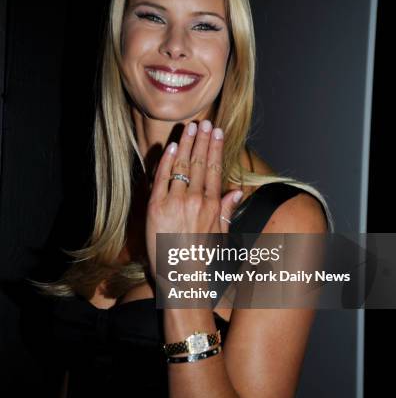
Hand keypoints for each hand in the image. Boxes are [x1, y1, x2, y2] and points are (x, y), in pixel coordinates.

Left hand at [145, 119, 243, 279]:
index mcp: (212, 205)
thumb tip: (237, 191)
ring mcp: (176, 202)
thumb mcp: (219, 233)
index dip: (216, 148)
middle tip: (205, 122)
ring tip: (191, 127)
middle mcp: (196, 200)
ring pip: (183, 167)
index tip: (217, 133)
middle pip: (200, 163)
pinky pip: (162, 178)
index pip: (215, 169)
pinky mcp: (156, 207)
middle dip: (203, 141)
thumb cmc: (201, 256)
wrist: (180, 275)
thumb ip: (227, 209)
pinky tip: (173, 147)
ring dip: (188, 144)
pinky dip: (167, 161)